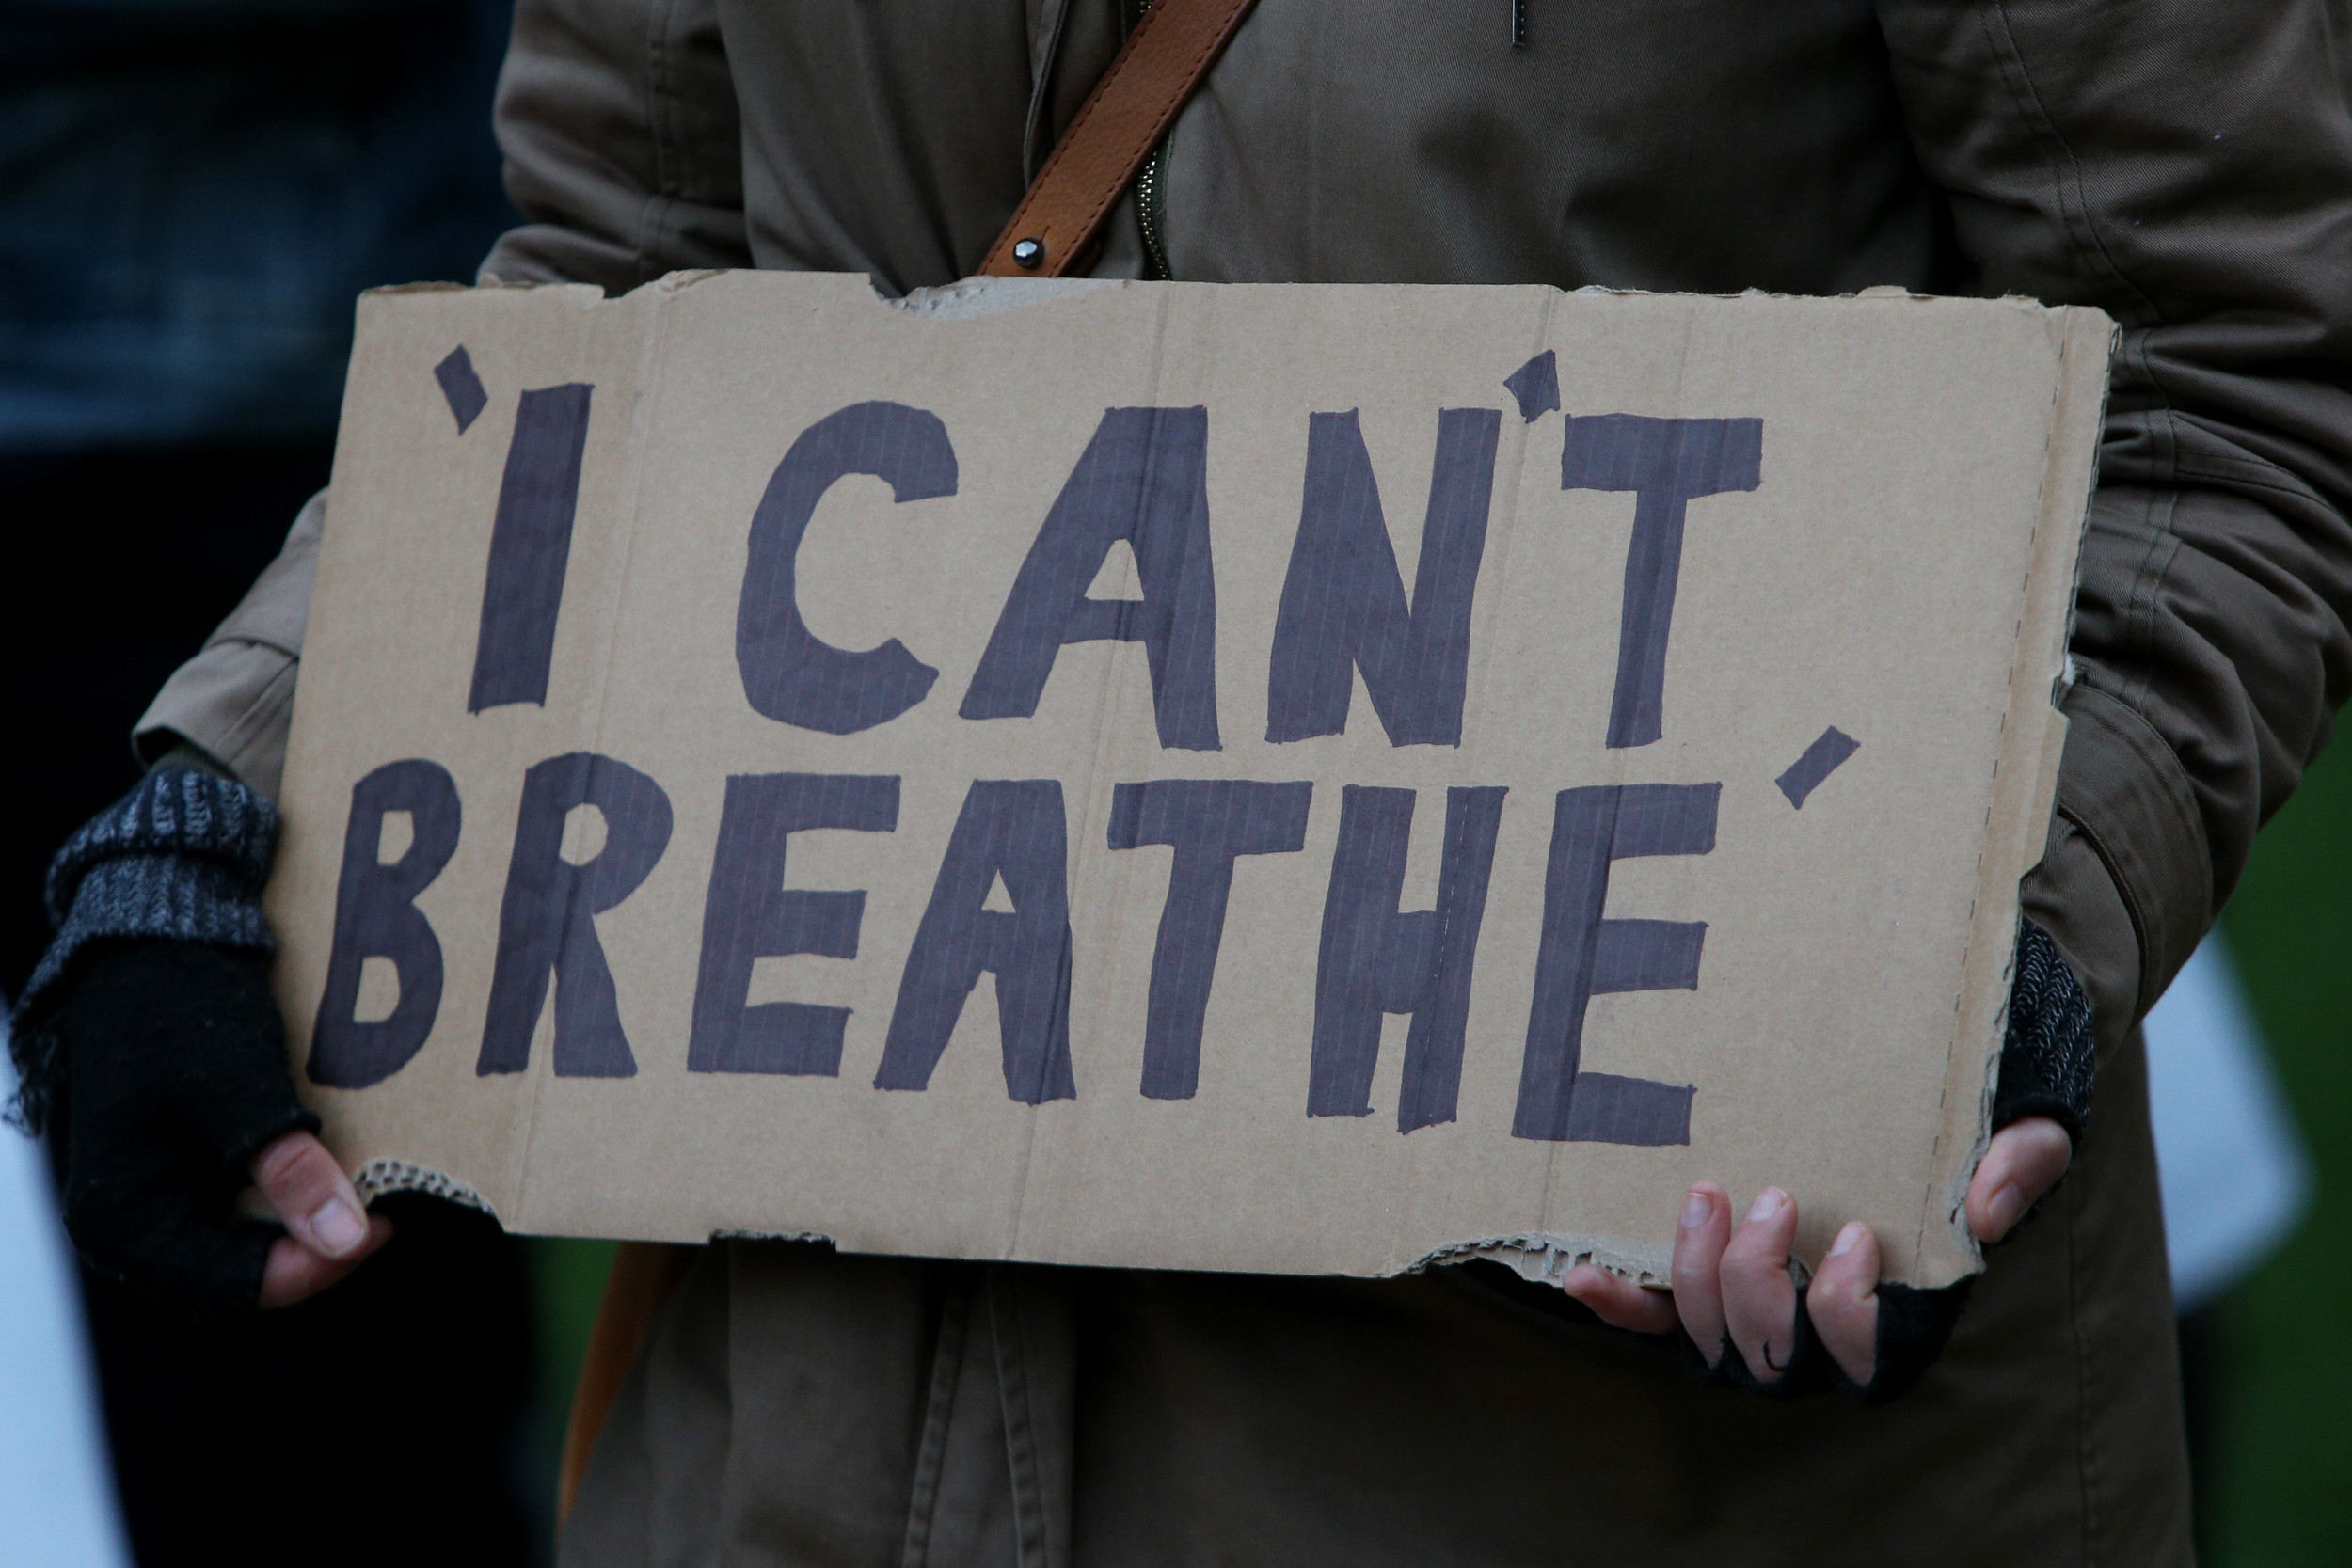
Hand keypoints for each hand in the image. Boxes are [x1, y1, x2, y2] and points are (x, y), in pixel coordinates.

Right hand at [51, 941, 389, 1311]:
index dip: (318, 1268)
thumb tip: (345, 1242)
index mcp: (123, 1221)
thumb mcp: (237, 1087)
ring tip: (371, 1186)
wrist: (152, 945)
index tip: (385, 1225)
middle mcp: (135, 1227)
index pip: (235, 1288)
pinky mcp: (189, 1174)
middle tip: (388, 1206)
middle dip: (321, 1250)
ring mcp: (162, 1201)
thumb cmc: (178, 1010)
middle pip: (245, 1277)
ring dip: (313, 1224)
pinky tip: (340, 1166)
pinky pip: (250, 1210)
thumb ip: (285, 1168)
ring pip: (254, 1246)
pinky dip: (298, 1196)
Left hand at [1559, 1115, 2071, 1386]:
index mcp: (1901, 1314)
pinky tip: (1582, 1273)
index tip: (1855, 1236)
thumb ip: (2023, 1160)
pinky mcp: (1706, 1287)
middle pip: (1770, 1354)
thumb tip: (1986, 1212)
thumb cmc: (1975, 1118)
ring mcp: (1757, 1316)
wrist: (1925, 1087)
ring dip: (1694, 1276)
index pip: (1864, 1356)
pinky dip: (1619, 1305)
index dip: (1847, 1311)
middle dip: (1756, 1284)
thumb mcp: (2024, 1126)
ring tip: (1705, 1197)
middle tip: (1769, 1197)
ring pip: (1709, 1340)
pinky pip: (1655, 1321)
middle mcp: (1821, 1336)